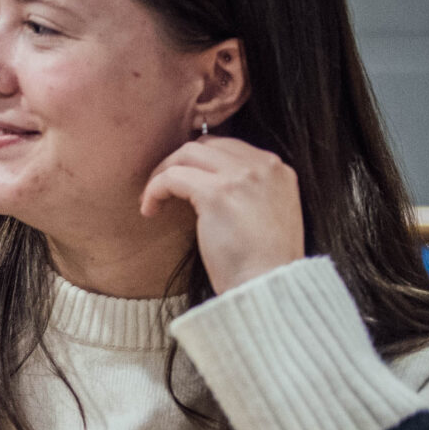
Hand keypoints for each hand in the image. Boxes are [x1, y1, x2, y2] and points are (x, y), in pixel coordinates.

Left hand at [139, 137, 303, 294]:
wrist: (268, 285)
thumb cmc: (261, 262)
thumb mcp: (265, 215)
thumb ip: (247, 191)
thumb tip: (205, 181)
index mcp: (279, 170)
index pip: (229, 146)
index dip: (198, 161)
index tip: (181, 181)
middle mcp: (264, 166)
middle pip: (206, 144)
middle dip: (177, 162)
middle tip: (161, 187)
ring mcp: (242, 177)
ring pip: (186, 153)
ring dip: (162, 173)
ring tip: (152, 199)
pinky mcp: (217, 193)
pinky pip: (172, 177)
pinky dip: (154, 190)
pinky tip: (149, 211)